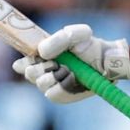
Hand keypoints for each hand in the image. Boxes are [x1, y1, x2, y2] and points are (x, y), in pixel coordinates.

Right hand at [12, 23, 128, 103]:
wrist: (107, 62)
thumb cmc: (90, 46)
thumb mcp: (78, 34)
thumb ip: (58, 39)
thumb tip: (41, 53)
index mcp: (42, 56)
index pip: (22, 62)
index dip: (22, 63)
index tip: (27, 61)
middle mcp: (45, 71)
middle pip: (29, 73)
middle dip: (37, 68)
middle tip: (53, 63)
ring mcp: (54, 84)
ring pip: (40, 84)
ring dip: (52, 76)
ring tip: (67, 69)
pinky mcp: (63, 96)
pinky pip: (53, 94)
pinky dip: (62, 86)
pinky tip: (72, 78)